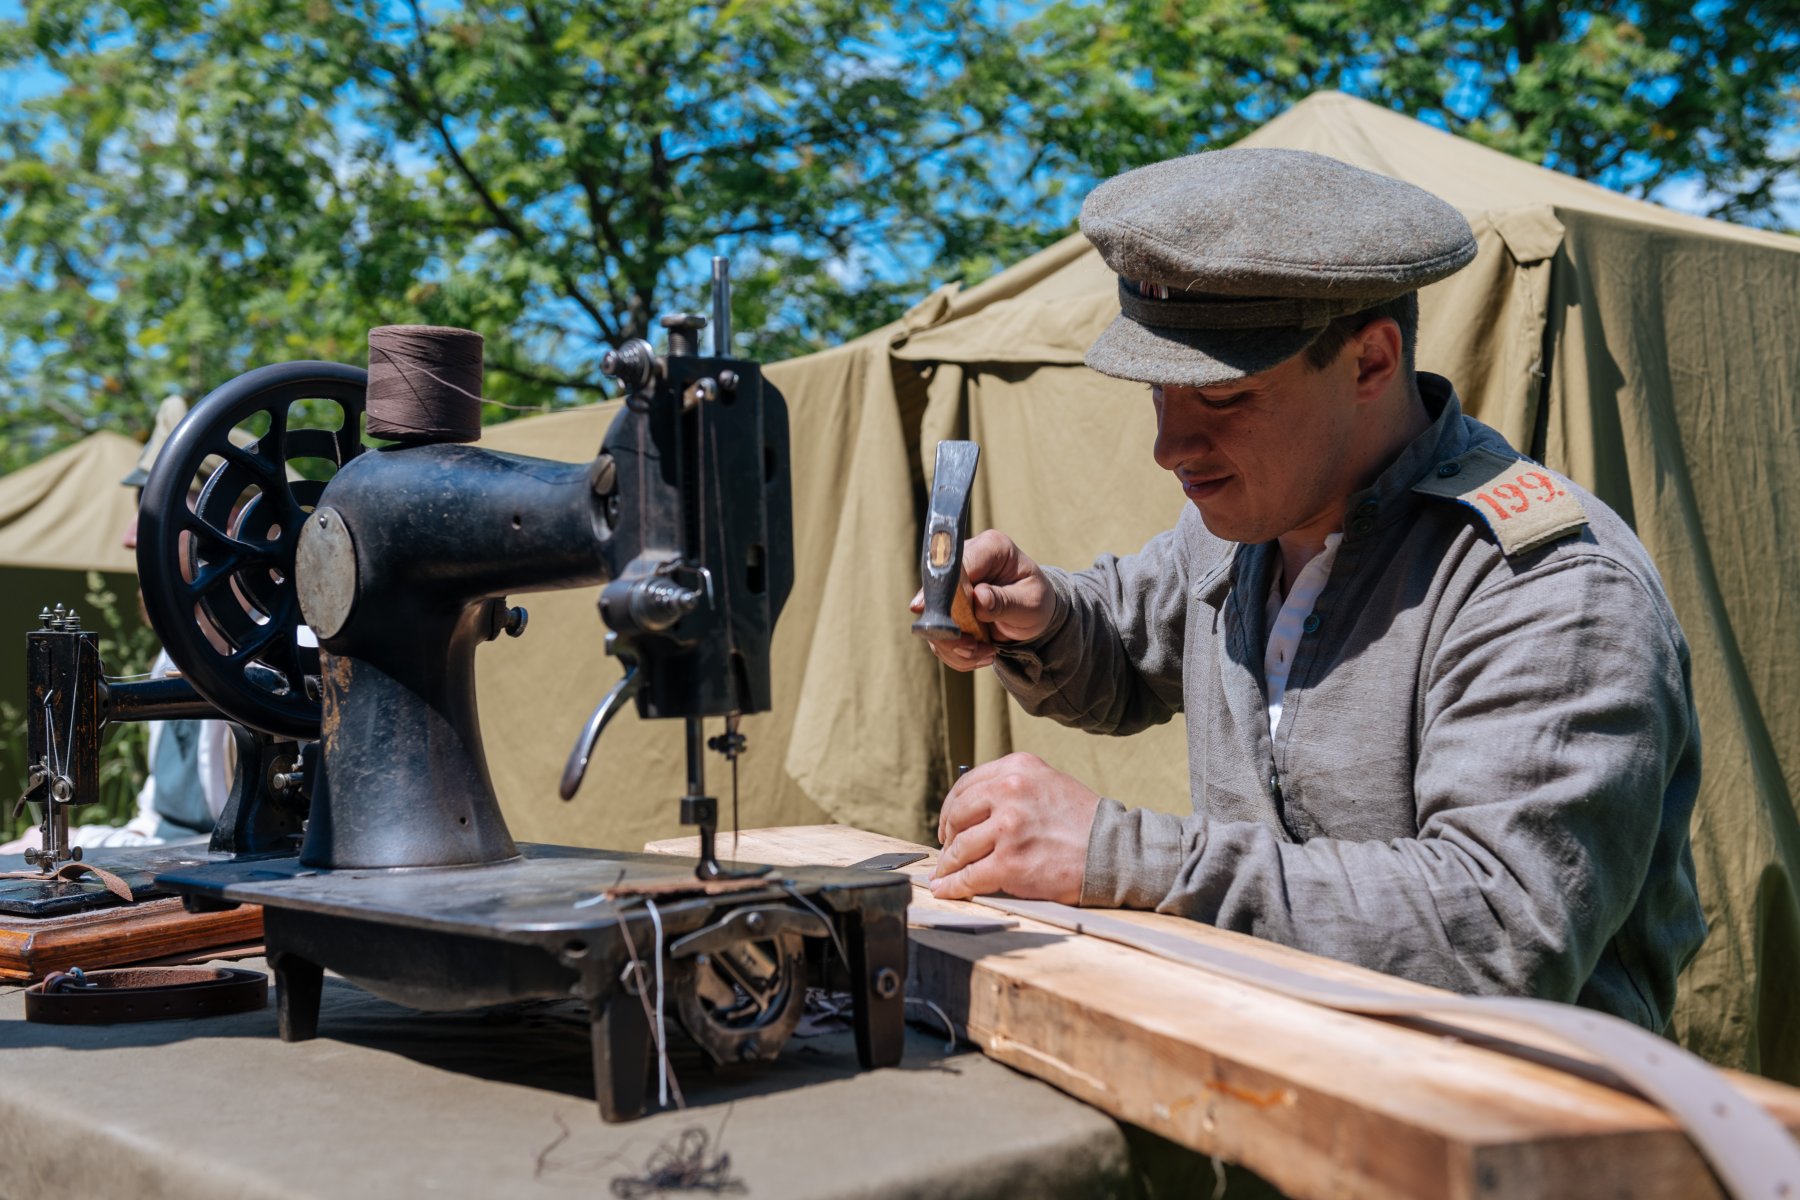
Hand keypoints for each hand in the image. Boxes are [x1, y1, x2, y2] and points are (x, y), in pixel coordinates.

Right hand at [909, 529, 1055, 671]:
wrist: (1033, 611)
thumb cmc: (1035, 599)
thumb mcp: (1030, 603)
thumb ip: (1005, 601)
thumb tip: (978, 599)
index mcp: (991, 548)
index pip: (958, 565)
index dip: (944, 591)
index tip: (941, 618)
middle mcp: (966, 560)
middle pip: (938, 593)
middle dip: (951, 629)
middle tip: (973, 648)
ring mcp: (952, 584)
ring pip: (935, 618)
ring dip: (955, 646)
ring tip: (984, 653)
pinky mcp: (946, 605)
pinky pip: (939, 633)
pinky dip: (956, 651)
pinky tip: (978, 653)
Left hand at [930, 752, 1099, 903]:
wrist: (1114, 851)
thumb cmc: (1084, 821)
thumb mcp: (1048, 783)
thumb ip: (1013, 788)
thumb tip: (974, 809)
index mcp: (1017, 769)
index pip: (966, 785)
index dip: (951, 808)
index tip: (949, 823)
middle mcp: (1009, 792)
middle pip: (958, 815)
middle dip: (948, 836)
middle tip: (947, 849)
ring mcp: (1008, 828)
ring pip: (960, 848)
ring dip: (948, 865)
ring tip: (944, 873)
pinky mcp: (1010, 863)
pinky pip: (969, 876)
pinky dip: (953, 885)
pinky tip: (946, 889)